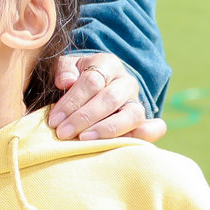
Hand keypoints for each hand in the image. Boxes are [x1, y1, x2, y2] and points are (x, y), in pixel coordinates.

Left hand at [50, 53, 166, 141]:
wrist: (95, 85)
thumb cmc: (77, 77)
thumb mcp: (67, 67)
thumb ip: (64, 70)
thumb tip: (65, 82)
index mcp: (107, 64)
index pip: (92, 81)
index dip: (72, 102)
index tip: (55, 120)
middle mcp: (126, 82)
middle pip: (109, 99)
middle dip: (84, 118)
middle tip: (63, 133)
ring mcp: (137, 101)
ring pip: (132, 115)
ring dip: (107, 130)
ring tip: (84, 140)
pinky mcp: (144, 120)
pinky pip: (155, 128)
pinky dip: (145, 136)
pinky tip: (125, 145)